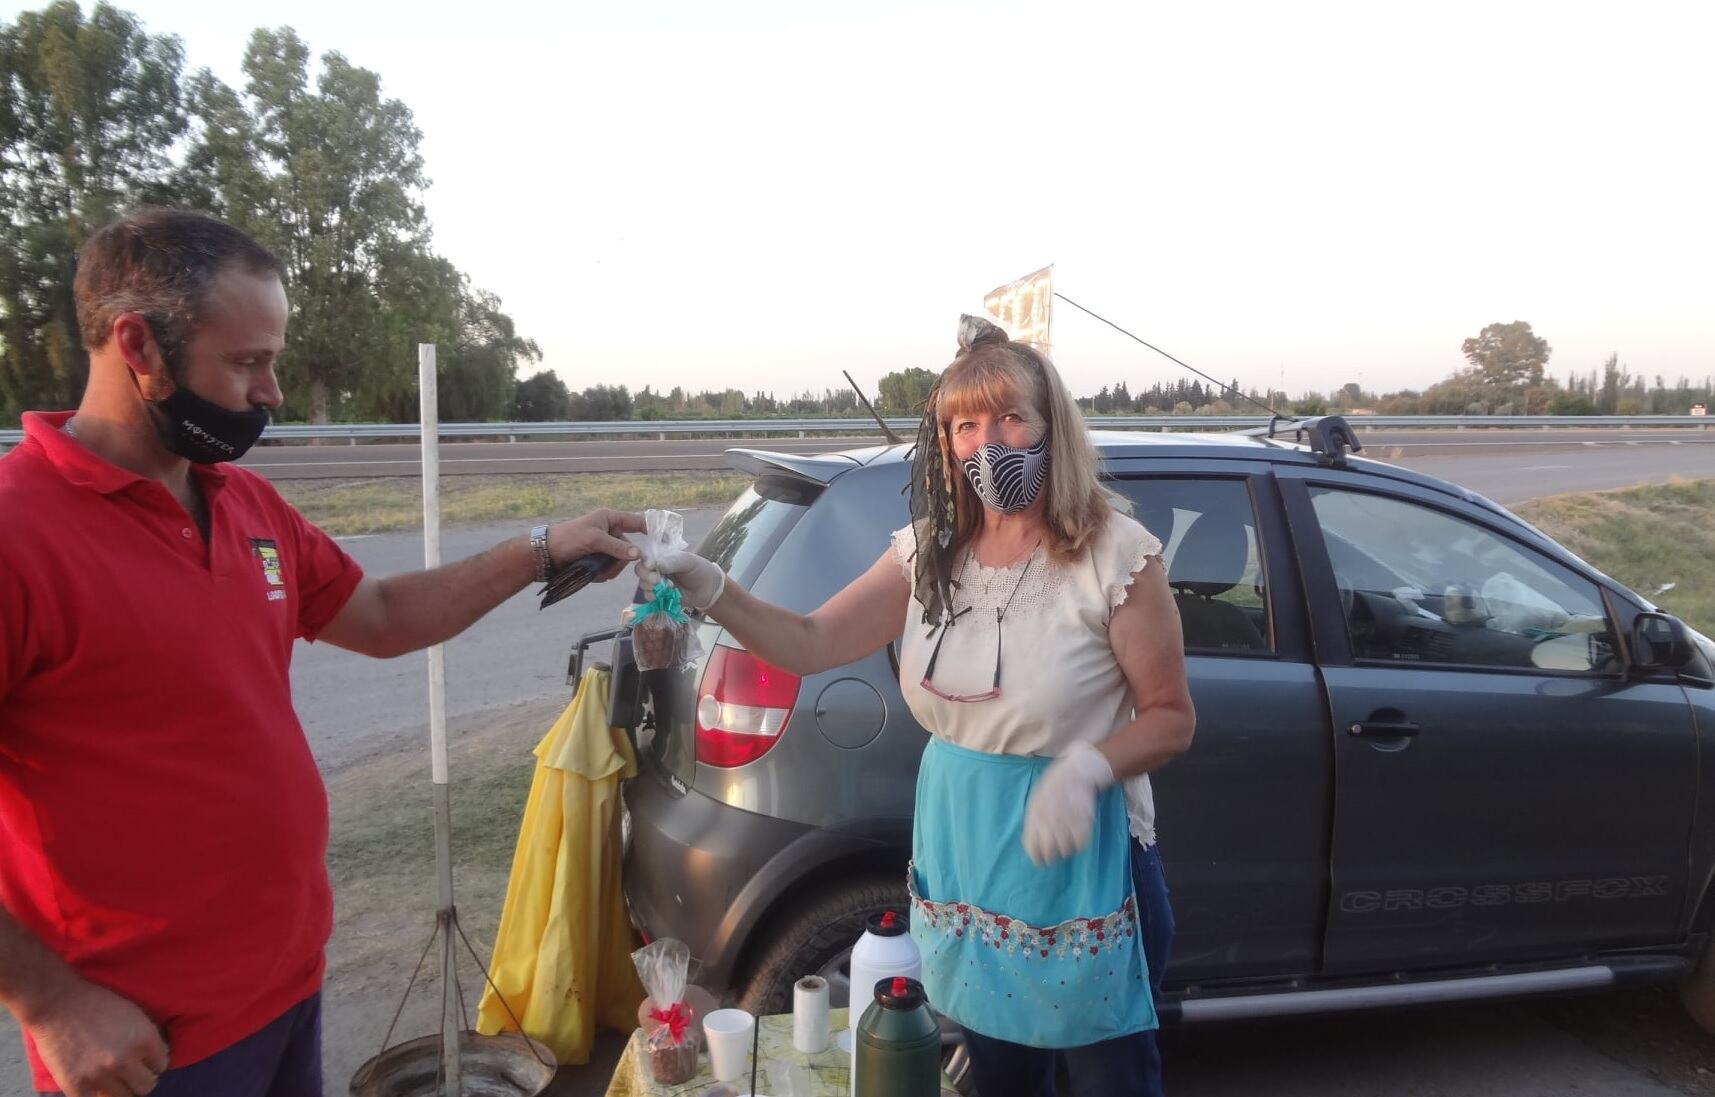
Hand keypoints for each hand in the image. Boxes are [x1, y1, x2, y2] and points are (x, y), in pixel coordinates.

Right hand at [27, 977, 168, 1096]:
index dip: (153, 1062)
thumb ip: (148, 1036)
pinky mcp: (76, 1086)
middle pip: (146, 1086)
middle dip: (142, 1078)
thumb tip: (159, 1055)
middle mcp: (125, 1060)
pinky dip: (99, 1094)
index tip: (145, 1060)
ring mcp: (100, 1076)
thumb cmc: (96, 1002)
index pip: (161, 1065)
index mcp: (144, 1039)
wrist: (56, 1003)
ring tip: (115, 1078)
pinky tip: (97, 1084)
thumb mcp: (134, 1013)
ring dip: (122, 1088)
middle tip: (132, 1072)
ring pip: (125, 1096)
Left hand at [547, 509, 644, 579]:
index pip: (637, 522)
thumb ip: (616, 547)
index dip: (650, 530)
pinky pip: (610, 570)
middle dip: (619, 561)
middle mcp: (610, 532)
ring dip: (610, 570)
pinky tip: (592, 575)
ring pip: (620, 563)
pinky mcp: (598, 561)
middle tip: (608, 567)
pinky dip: (602, 574)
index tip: (662, 541)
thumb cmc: (568, 539)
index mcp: (610, 519)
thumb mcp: (594, 540)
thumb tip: (638, 555)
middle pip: (629, 549)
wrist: (545, 555)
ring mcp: (604, 548)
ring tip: (596, 572)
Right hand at [635, 549, 726, 610]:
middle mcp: (656, 569)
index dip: (645, 561)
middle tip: (657, 579)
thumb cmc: (699, 569)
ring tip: (668, 587)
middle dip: (646, 575)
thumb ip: (671, 562)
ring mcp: (657, 583)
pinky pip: (649, 597)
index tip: (650, 566)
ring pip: (643, 584)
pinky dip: (654, 597)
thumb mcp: (688, 561)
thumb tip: (654, 564)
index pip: (646, 555)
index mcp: (661, 556)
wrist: (709, 588)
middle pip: (640, 570)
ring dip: (651, 587)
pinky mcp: (659, 596)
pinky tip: (665, 595)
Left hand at [1022, 740, 1115, 865]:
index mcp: (1035, 817)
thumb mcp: (1036, 801)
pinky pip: (1080, 844)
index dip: (1037, 858)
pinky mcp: (1083, 822)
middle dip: (1052, 857)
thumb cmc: (1054, 787)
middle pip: (1049, 853)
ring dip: (1066, 849)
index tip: (1041, 861)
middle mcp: (1049, 822)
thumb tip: (1033, 844)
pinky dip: (1079, 844)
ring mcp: (1066, 822)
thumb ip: (1034, 822)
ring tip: (1067, 840)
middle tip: (1056, 853)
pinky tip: (1078, 836)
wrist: (1076, 773)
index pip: (1032, 847)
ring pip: (1065, 850)